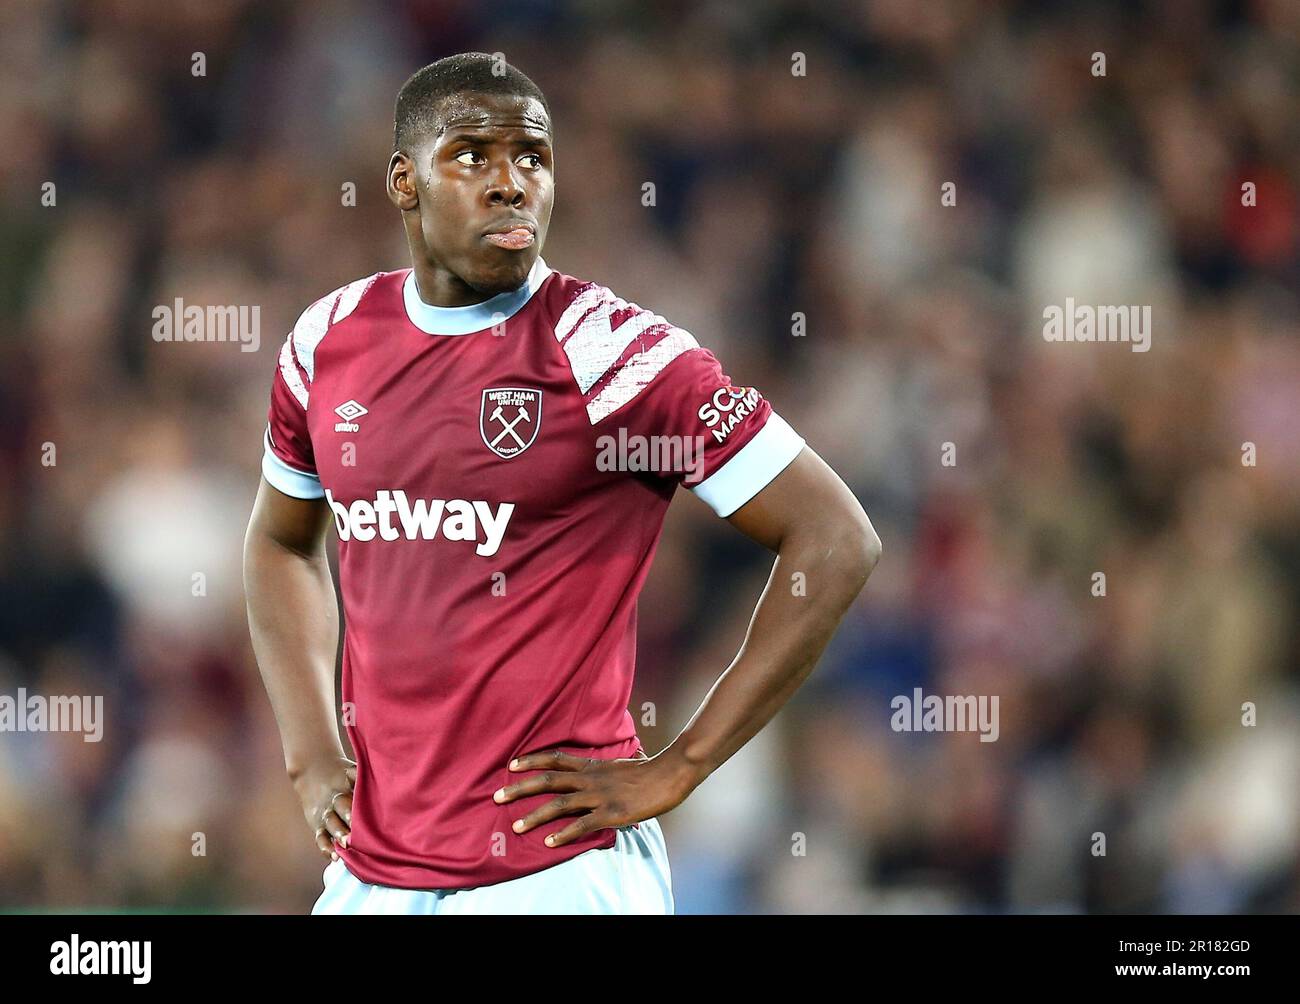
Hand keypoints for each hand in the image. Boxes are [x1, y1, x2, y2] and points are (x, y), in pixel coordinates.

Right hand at [291, 755, 356, 860]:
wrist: (314, 771)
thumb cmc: (342, 774)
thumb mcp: (352, 770)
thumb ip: (364, 775)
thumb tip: (386, 774)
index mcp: (342, 790)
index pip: (349, 800)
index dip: (354, 809)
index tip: (362, 819)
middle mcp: (332, 803)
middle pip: (338, 815)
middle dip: (345, 826)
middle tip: (353, 837)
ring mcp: (325, 815)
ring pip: (329, 827)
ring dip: (336, 837)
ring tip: (344, 847)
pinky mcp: (318, 826)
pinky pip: (320, 838)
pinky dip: (326, 848)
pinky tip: (334, 858)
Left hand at [493, 748, 699, 847]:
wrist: (671, 773)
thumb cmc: (648, 772)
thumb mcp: (618, 765)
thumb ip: (600, 771)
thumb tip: (589, 774)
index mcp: (592, 766)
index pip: (556, 758)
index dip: (532, 760)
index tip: (511, 764)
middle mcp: (591, 778)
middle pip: (549, 780)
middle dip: (520, 788)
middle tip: (497, 796)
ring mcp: (600, 796)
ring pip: (560, 804)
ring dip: (535, 816)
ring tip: (516, 827)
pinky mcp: (611, 813)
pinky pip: (582, 824)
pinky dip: (563, 834)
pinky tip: (549, 842)